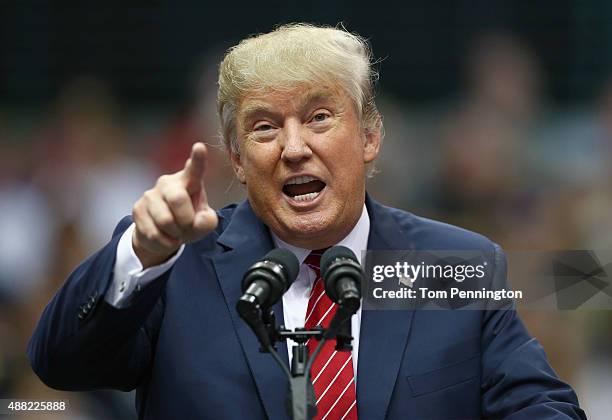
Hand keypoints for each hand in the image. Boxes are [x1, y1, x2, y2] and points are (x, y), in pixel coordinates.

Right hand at [132, 142, 217, 267]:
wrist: (164, 235)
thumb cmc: (189, 222)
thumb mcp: (204, 223)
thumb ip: (207, 221)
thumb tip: (197, 221)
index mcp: (189, 181)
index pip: (195, 169)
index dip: (198, 159)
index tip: (199, 147)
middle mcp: (169, 183)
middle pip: (177, 199)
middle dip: (186, 219)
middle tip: (188, 226)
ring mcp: (151, 194)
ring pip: (165, 220)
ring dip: (175, 234)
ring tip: (176, 232)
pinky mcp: (138, 209)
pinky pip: (153, 232)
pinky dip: (164, 242)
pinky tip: (166, 238)